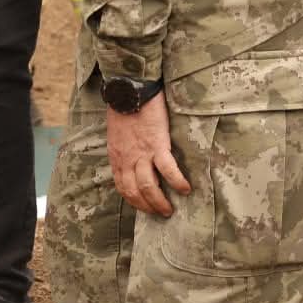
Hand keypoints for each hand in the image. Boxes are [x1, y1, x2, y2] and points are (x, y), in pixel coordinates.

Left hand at [106, 92, 190, 216]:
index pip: (123, 187)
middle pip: (135, 191)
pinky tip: (186, 189)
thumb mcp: (116, 134)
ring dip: (160, 201)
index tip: (144, 208)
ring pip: (149, 186)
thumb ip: (123, 150)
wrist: (129, 89)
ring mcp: (141, 153)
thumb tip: (132, 161)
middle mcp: (126, 159)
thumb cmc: (124, 108)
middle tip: (161, 213)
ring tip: (171, 208)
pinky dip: (177, 182)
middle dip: (148, 207)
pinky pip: (167, 170)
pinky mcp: (157, 144)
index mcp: (117, 156)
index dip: (134, 201)